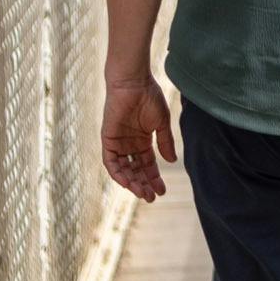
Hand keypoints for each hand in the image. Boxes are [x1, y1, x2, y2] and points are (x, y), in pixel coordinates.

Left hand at [103, 78, 175, 202]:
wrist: (133, 83)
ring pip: (123, 169)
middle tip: (152, 197)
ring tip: (142, 193)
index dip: (155, 178)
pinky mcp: (108, 139)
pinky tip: (127, 182)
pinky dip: (118, 173)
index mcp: (143, 140)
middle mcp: (130, 144)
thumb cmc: (149, 97)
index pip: (148, 164)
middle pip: (136, 170)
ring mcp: (118, 142)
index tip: (163, 191)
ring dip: (132, 182)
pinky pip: (110, 161)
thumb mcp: (161, 123)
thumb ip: (165, 142)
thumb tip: (171, 161)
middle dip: (144, 184)